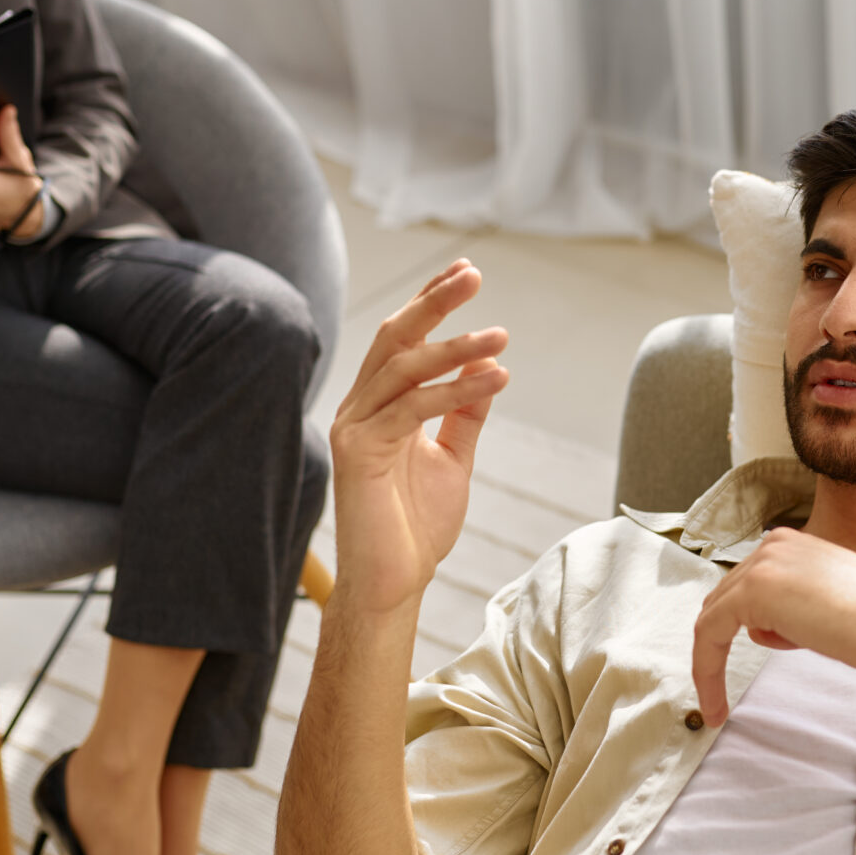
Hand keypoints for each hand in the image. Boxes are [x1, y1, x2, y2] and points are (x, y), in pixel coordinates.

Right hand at [329, 260, 510, 613]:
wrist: (393, 583)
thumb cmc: (417, 525)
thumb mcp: (453, 458)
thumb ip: (464, 411)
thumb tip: (487, 363)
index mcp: (378, 406)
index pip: (403, 340)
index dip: (432, 303)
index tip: (466, 272)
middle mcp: (359, 409)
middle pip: (395, 337)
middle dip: (434, 302)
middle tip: (473, 273)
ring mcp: (354, 428)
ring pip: (405, 368)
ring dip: (457, 347)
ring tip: (501, 335)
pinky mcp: (358, 452)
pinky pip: (412, 408)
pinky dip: (455, 390)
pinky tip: (495, 379)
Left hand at [691, 527, 855, 724]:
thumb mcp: (827, 609)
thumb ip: (793, 610)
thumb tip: (765, 629)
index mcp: (792, 545)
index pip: (746, 589)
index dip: (735, 632)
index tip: (728, 673)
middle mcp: (773, 546)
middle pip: (724, 602)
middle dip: (721, 649)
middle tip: (718, 694)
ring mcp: (763, 565)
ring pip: (713, 619)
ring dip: (712, 664)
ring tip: (722, 705)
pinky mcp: (756, 592)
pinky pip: (710, 633)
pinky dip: (706, 671)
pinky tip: (715, 704)